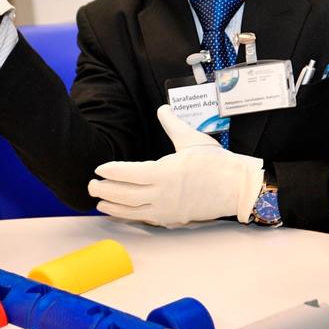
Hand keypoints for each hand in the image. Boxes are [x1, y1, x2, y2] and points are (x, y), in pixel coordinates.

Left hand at [89, 105, 263, 227]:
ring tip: (99, 202)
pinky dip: (129, 216)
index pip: (129, 173)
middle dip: (105, 190)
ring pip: (132, 211)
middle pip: (125, 195)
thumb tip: (162, 109)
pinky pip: (145, 219)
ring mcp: (167, 210)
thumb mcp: (193, 139)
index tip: (99, 168)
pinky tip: (121, 213)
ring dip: (113, 207)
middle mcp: (162, 194)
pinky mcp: (173, 220)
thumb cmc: (216, 163)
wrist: (237, 188)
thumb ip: (172, 124)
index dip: (111, 171)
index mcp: (165, 172)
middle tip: (91, 185)